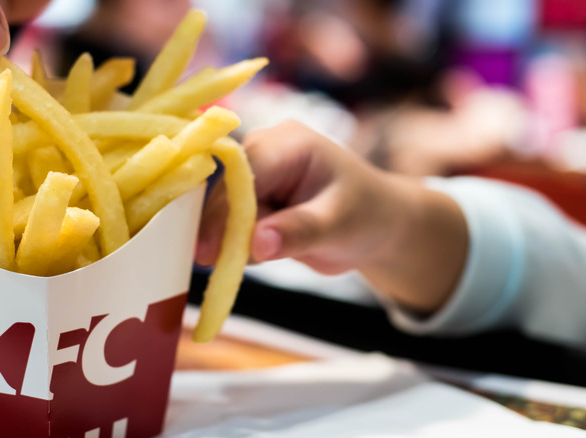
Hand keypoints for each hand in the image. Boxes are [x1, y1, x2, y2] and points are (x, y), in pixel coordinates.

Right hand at [198, 120, 404, 274]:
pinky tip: (258, 253)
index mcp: (289, 143)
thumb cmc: (365, 215)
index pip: (244, 172)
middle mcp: (264, 150)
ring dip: (229, 240)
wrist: (376, 224)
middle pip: (225, 190)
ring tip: (256, 258)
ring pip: (223, 211)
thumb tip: (257, 244)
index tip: (208, 250)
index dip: (224, 210)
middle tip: (214, 265)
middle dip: (222, 229)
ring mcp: (254, 174)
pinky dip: (235, 244)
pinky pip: (229, 223)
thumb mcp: (338, 225)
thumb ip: (298, 232)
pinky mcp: (249, 197)